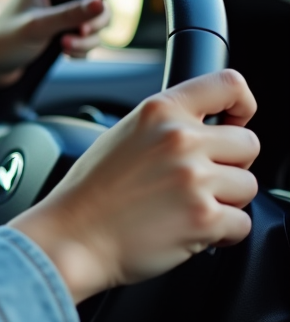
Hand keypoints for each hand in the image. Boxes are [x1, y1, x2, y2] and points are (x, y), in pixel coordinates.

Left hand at [0, 0, 113, 87]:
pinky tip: (67, 54)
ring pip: (95, 19)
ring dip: (87, 37)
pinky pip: (87, 35)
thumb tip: (102, 3)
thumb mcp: (38, 27)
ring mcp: (59, 10)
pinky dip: (82, 46)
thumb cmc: (4, 42)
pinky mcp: (61, 28)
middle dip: (96, 18)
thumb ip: (70, 15)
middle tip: (82, 32)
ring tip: (66, 47)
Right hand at [10, 70, 259, 303]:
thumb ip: (166, 125)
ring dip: (226, 201)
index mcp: (159, 111)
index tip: (237, 120)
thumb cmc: (91, 193)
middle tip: (200, 181)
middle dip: (231, 165)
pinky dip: (222, 233)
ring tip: (187, 208)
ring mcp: (194, 178)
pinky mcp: (204, 218)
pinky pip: (242, 223)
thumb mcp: (123, 136)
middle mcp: (179, 139)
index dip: (242, 104)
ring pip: (248, 186)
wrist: (72, 236)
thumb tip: (209, 129)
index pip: (228, 85)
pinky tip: (189, 230)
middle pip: (249, 143)